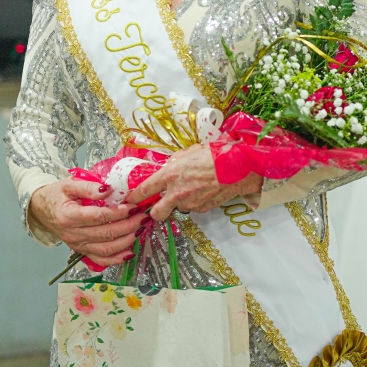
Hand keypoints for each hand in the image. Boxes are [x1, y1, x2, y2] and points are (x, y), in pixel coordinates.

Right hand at [29, 178, 146, 266]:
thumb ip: (89, 186)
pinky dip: (116, 259)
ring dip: (126, 241)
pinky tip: (129, 252)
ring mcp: (77, 245)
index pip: (98, 217)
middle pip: (105, 234)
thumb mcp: (69, 184)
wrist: (42, 210)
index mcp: (69, 216)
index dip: (118, 213)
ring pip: (106, 249)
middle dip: (128, 226)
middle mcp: (73, 234)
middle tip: (142, 216)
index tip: (133, 206)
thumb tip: (109, 189)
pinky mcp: (81, 251)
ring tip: (139, 229)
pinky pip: (100, 259)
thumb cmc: (57, 195)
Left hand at [126, 144, 262, 221]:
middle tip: (158, 204)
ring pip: (178, 208)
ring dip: (180, 202)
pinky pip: (194, 207)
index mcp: (170, 175)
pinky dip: (195, 201)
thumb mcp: (188, 152)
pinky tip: (204, 190)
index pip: (145, 190)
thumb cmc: (213, 155)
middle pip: (156, 213)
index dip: (134, 197)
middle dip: (155, 211)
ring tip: (192, 187)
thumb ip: (174, 162)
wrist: (237, 168)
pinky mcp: (202, 209)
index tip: (129, 200)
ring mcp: (190, 203)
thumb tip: (168, 167)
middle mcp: (177, 193)